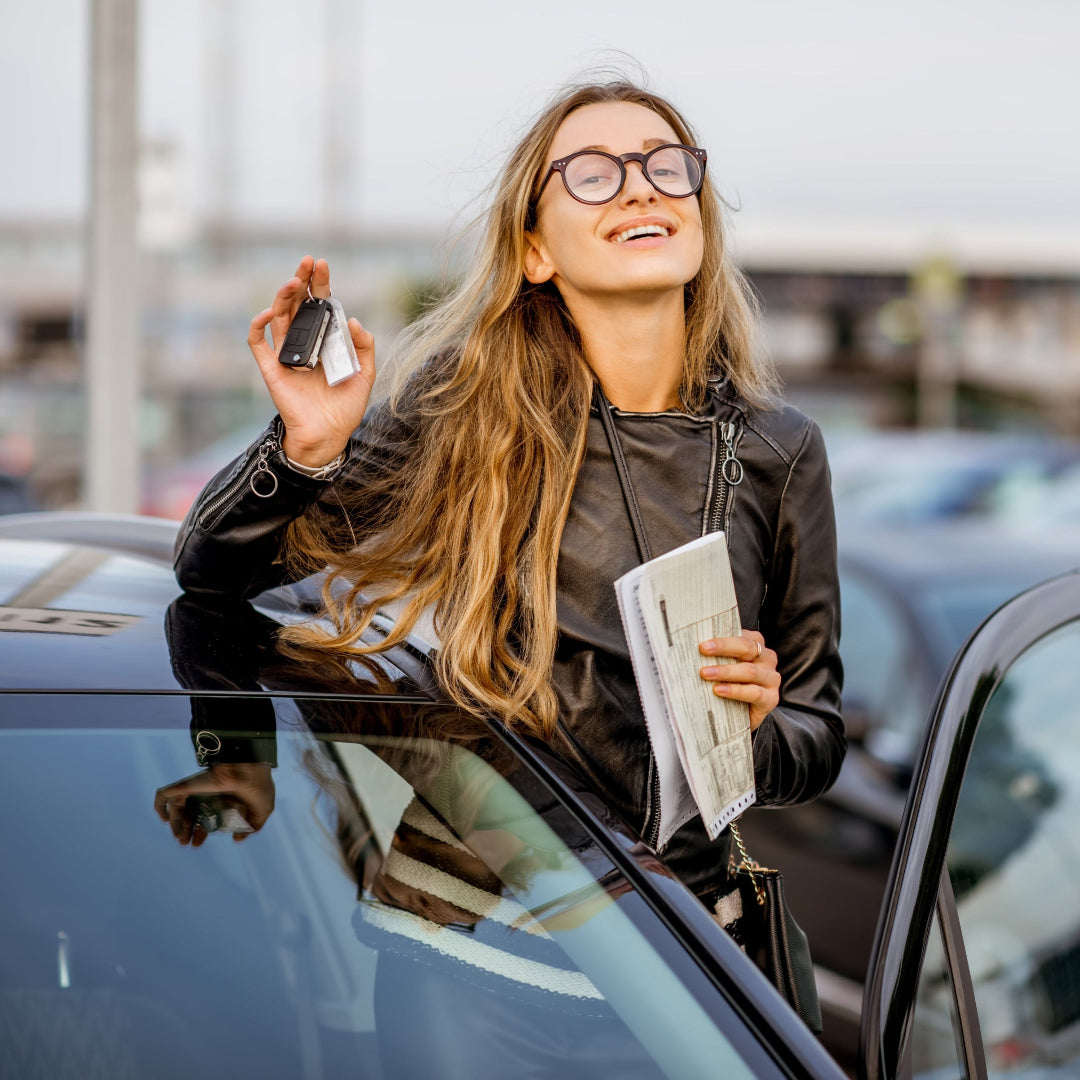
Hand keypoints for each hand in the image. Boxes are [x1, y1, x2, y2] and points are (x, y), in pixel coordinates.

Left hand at [153, 763, 275, 847]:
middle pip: (191, 815)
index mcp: (222, 798)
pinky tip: (165, 819)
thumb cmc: (258, 788)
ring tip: (180, 839)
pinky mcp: (186, 785)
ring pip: (178, 809)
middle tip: (187, 844)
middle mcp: (208, 794)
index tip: (197, 844)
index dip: (201, 832)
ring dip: (176, 826)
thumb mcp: (262, 810)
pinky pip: (164, 795)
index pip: (206, 817)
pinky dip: (160, 806)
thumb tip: (237, 839)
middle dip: (188, 832)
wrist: (249, 771)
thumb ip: (252, 827)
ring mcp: (195, 789)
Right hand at [247, 255, 375, 467]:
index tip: (322, 264)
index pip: (319, 305)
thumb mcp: (365, 374)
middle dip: (301, 281)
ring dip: (283, 296)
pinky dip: (258, 325)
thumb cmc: (346, 407)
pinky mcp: (272, 369)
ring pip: (278, 317)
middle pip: (297, 304)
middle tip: (307, 262)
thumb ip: (364, 347)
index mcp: (324, 341)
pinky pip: (258, 343)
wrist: (329, 435)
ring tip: (294, 281)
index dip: (320, 284)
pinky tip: (269, 312)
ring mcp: (286, 355)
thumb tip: (352, 320)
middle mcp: (304, 344)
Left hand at [698, 630, 779, 731]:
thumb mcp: (722, 665)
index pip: (742, 636)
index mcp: (756, 644)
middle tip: (703, 649)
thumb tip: (690, 643)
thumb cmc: (728, 683)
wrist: (739, 717)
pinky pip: (754, 692)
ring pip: (750, 671)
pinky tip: (718, 690)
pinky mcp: (771, 699)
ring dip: (725, 671)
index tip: (703, 641)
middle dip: (723, 647)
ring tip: (705, 673)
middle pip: (747, 648)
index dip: (722, 637)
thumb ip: (715, 654)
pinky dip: (735, 691)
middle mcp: (767, 659)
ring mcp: (771, 679)